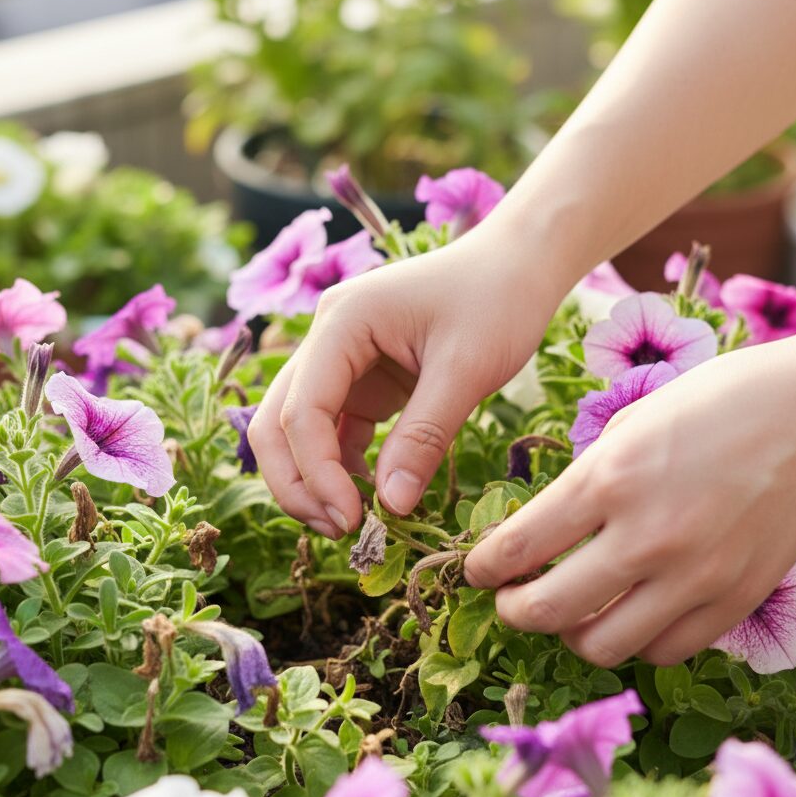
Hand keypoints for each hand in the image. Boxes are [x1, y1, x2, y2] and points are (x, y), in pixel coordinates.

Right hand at [248, 229, 560, 537]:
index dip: (317, 475)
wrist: (518, 265)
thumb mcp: (466, 369)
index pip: (301, 411)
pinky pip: (333, 432)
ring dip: (312, 480)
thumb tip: (391, 507)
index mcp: (342, 322)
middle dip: (297, 483)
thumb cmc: (498, 300)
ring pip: (296, 431)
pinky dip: (341, 469)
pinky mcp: (360, 381)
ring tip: (354, 524)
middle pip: (276, 423)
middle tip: (341, 531)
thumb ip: (424, 437)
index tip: (353, 522)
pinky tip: (370, 496)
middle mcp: (326, 339)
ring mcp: (339, 361)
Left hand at [464, 329, 795, 667]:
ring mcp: (694, 577)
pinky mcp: (735, 600)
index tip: (477, 571)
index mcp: (609, 478)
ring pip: (603, 647)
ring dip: (572, 635)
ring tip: (572, 613)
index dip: (484, 568)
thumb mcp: (635, 418)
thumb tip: (553, 523)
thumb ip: (589, 477)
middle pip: (548, 612)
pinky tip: (632, 613)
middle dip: (514, 612)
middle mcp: (645, 536)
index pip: (518, 547)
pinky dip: (636, 641)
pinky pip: (665, 650)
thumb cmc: (722, 399)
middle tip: (511, 602)